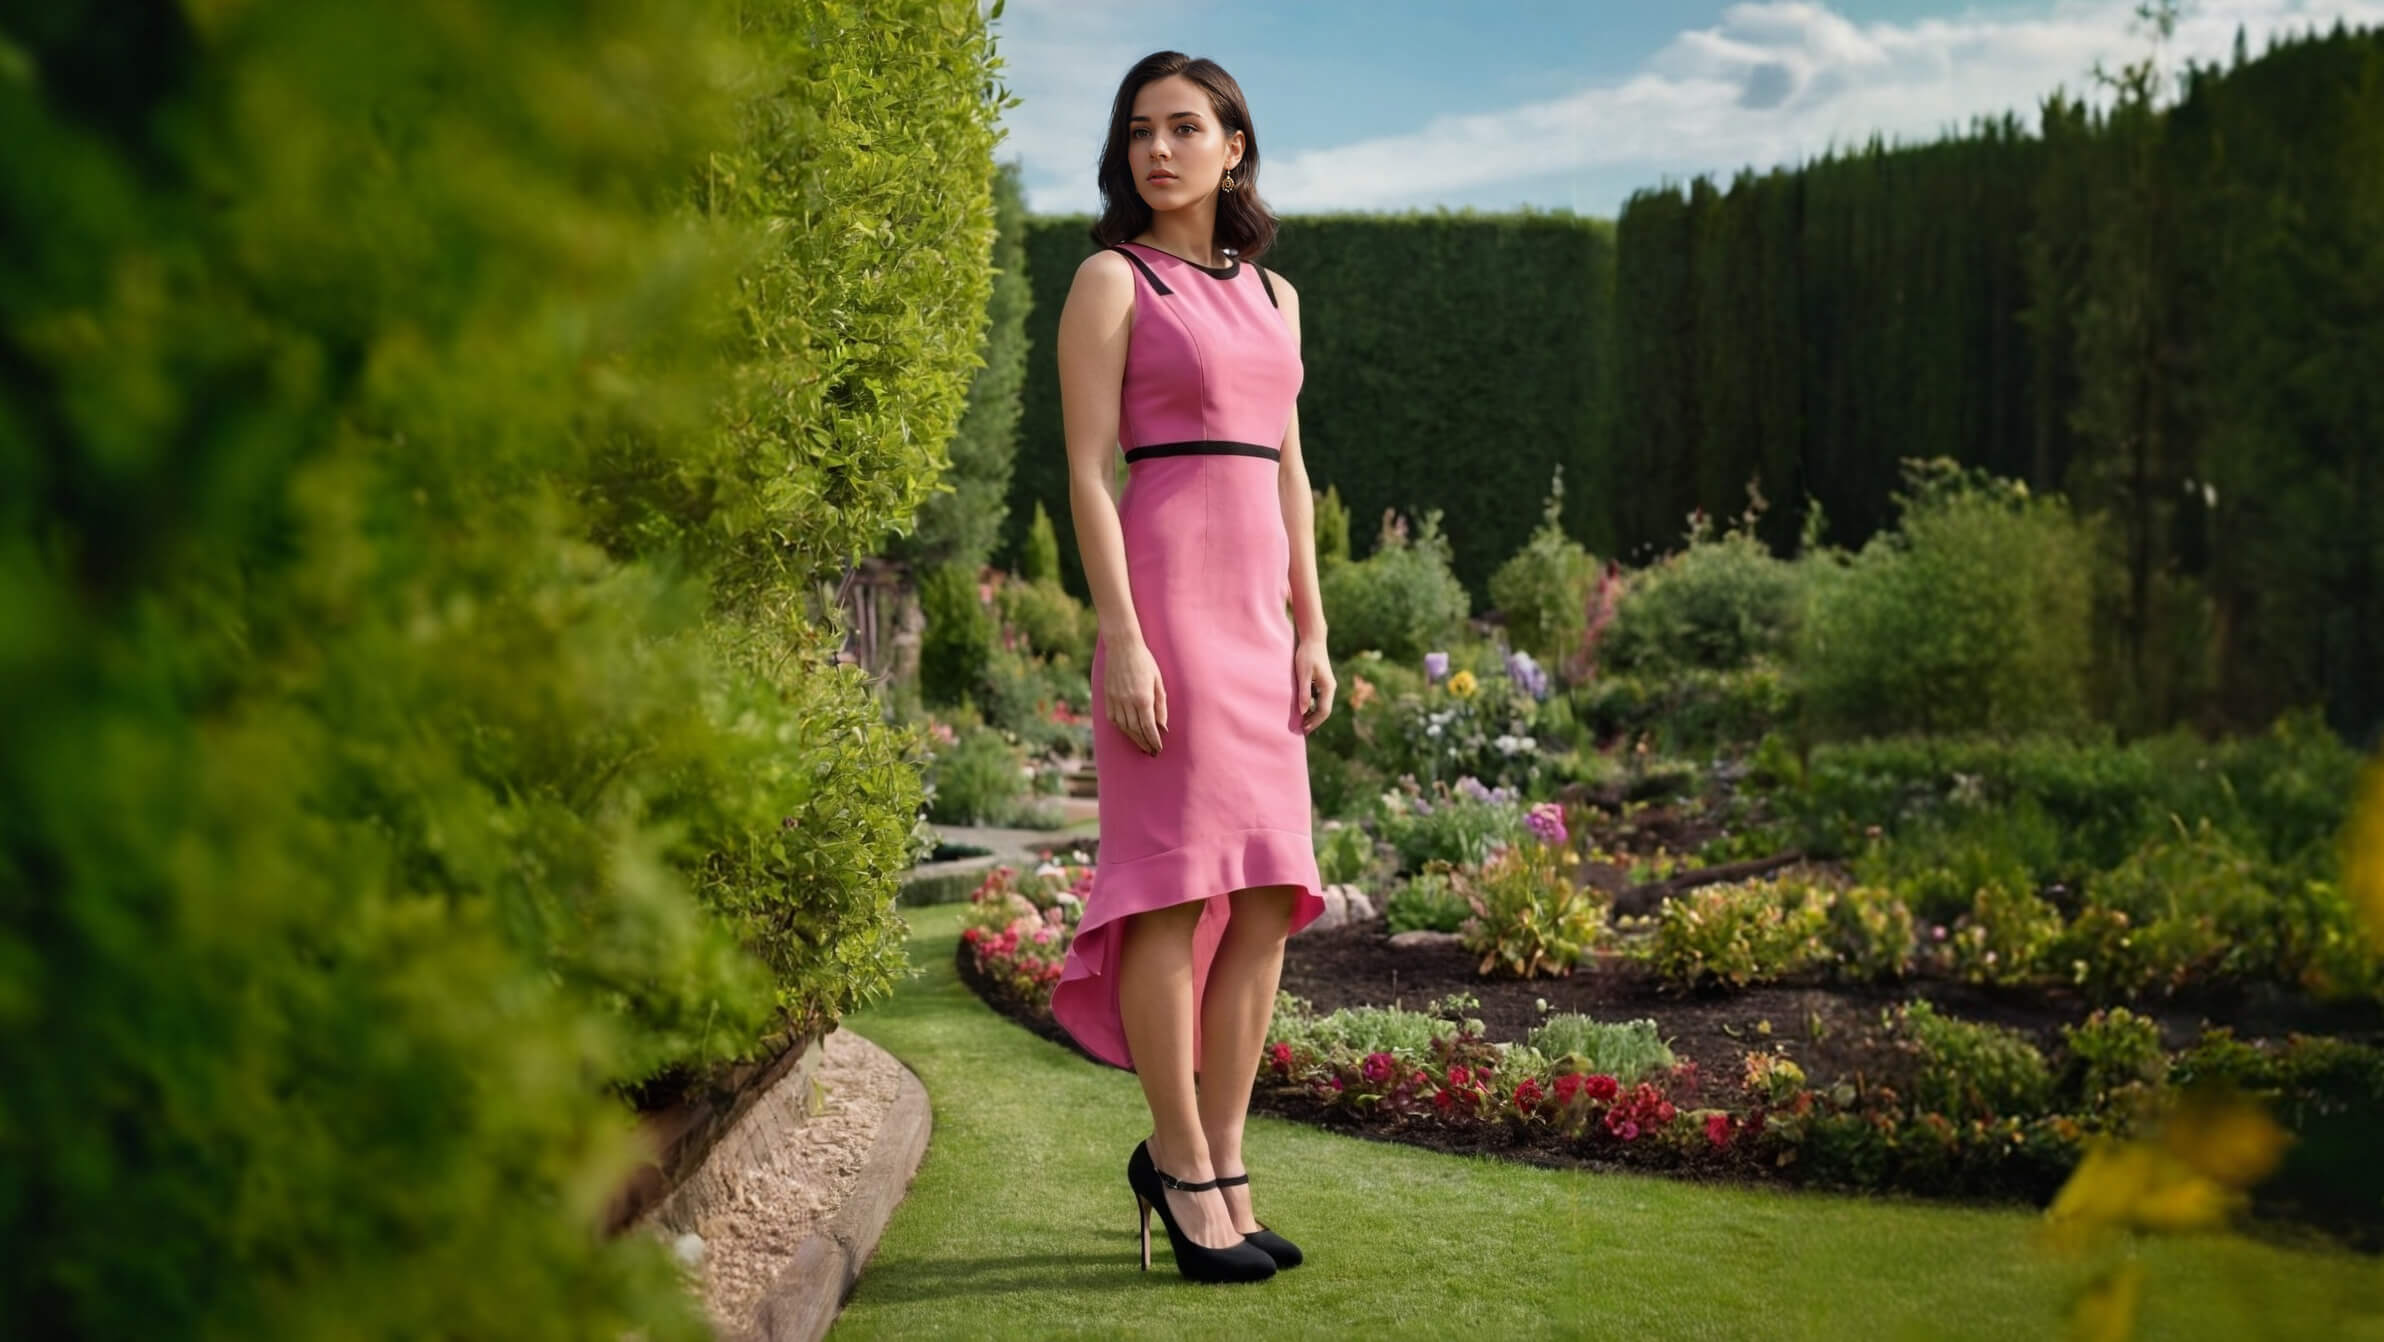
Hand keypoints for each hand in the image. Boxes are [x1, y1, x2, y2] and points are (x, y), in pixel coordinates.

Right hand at [1104, 637, 1166, 754]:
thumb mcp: (1158, 681)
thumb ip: (1160, 704)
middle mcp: (1127, 702)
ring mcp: (1115, 700)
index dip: (1154, 740)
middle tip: (1150, 751)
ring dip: (1133, 738)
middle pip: (1135, 730)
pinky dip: (1120, 727)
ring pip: (1123, 726)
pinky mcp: (1107, 696)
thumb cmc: (1144, 661)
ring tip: (1141, 744)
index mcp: (1143, 698)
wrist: (1122, 646)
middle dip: (1144, 742)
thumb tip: (1162, 725)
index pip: (1149, 727)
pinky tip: (1126, 731)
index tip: (1158, 748)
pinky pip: (1113, 718)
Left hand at [1294, 636, 1334, 732]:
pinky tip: (1304, 709)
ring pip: (1322, 705)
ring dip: (1313, 715)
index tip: (1304, 729)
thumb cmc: (1307, 655)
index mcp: (1328, 687)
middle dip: (1314, 721)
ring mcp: (1327, 685)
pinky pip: (1319, 699)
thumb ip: (1304, 692)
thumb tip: (1303, 711)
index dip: (1314, 722)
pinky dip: (1312, 706)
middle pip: (1324, 710)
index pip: (1323, 711)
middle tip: (1302, 730)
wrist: (1313, 640)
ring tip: (1302, 722)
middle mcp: (1330, 688)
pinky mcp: (1323, 682)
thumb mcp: (1303, 674)